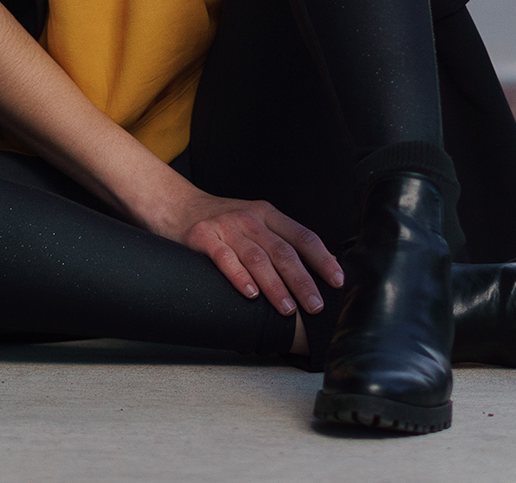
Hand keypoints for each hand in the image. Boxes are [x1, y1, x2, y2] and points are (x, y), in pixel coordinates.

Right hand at [154, 187, 343, 315]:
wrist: (178, 206)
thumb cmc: (222, 221)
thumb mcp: (255, 221)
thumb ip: (279, 240)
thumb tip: (316, 270)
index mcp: (268, 215)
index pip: (303, 236)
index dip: (322, 259)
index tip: (337, 281)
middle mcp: (251, 219)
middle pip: (284, 252)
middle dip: (303, 281)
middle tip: (316, 305)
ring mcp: (227, 228)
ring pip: (258, 258)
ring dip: (275, 286)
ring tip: (287, 309)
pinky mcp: (204, 238)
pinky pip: (225, 259)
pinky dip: (239, 277)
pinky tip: (250, 294)